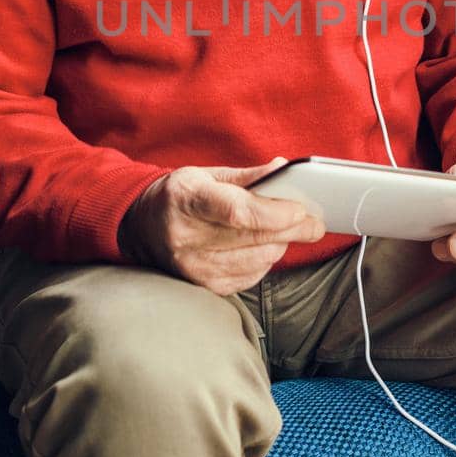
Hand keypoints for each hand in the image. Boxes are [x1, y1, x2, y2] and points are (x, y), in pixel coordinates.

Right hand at [118, 156, 324, 294]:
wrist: (140, 228)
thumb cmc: (179, 196)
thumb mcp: (206, 175)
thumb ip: (248, 176)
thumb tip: (286, 170)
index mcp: (186, 199)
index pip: (237, 211)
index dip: (275, 213)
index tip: (302, 209)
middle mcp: (186, 237)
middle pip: (254, 237)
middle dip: (293, 229)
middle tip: (316, 222)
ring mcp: (193, 267)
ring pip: (258, 259)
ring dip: (280, 244)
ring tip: (284, 229)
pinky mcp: (203, 286)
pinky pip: (251, 276)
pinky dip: (264, 260)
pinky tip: (261, 247)